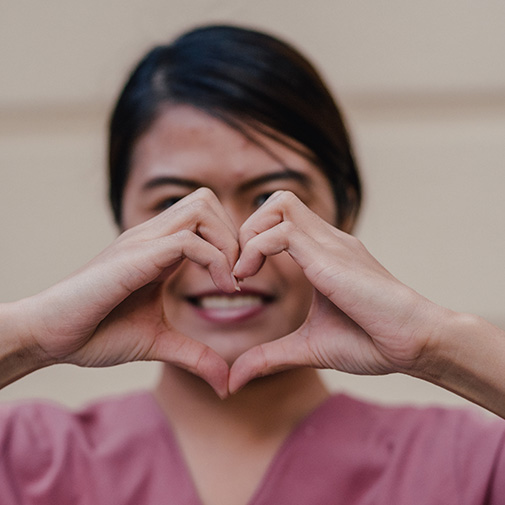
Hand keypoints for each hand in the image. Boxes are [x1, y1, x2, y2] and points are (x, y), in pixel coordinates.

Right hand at [14, 188, 238, 396]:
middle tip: (240, 274)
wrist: (50, 336)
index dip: (232, 241)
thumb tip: (226, 384)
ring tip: (231, 280)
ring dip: (228, 241)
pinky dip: (215, 260)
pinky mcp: (135, 257)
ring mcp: (142, 241)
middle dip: (235, 233)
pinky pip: (188, 241)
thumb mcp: (159, 342)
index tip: (239, 281)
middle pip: (207, 200)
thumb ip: (196, 355)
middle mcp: (152, 235)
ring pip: (202, 208)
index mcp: (159, 247)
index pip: (206, 216)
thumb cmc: (97, 332)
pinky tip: (221, 289)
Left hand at [229, 191, 446, 392]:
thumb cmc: (371, 343)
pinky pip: (281, 234)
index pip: (282, 218)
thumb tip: (235, 382)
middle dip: (248, 227)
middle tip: (239, 268)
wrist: (415, 345)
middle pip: (279, 200)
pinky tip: (248, 279)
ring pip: (279, 204)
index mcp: (323, 253)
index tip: (240, 277)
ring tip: (243, 272)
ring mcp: (331, 244)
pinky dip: (254, 250)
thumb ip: (269, 357)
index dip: (252, 239)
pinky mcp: (330, 258)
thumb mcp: (307, 348)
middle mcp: (327, 241)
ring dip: (249, 233)